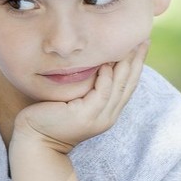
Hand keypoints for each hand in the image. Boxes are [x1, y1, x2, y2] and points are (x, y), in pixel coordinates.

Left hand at [12, 41, 147, 153]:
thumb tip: (97, 64)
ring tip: (130, 46)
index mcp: (108, 112)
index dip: (137, 64)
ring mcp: (98, 117)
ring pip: (119, 87)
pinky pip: (102, 93)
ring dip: (126, 65)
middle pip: (129, 84)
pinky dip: (106, 78)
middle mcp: (108, 115)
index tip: (142, 45)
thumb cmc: (50, 117)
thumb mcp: (76, 100)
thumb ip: (89, 88)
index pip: (128, 85)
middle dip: (137, 61)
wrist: (35, 140)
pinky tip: (107, 64)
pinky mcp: (85, 116)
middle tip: (144, 39)